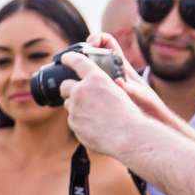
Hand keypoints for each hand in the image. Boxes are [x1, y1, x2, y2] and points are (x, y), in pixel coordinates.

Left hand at [56, 38, 154, 158]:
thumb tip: (98, 81)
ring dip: (76, 105)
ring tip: (93, 112)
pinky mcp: (73, 123)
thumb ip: (105, 84)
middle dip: (69, 87)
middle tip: (77, 92)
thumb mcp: (119, 90)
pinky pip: (73, 119)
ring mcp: (75, 108)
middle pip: (65, 85)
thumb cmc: (129, 113)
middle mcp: (82, 90)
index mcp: (96, 78)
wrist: (127, 135)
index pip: (77, 61)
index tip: (65, 58)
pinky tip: (94, 123)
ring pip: (69, 103)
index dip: (69, 58)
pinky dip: (80, 120)